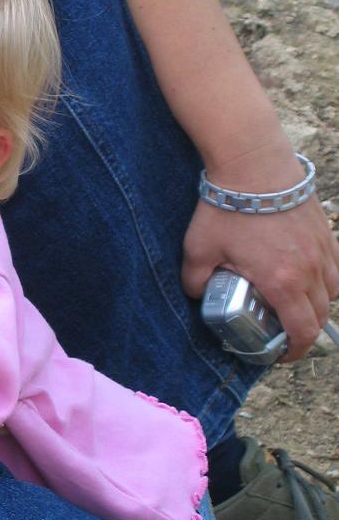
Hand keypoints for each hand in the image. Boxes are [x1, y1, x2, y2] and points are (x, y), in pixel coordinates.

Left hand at [182, 197, 338, 360]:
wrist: (254, 163)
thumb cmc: (227, 208)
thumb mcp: (198, 250)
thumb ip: (195, 280)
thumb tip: (196, 295)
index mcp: (283, 282)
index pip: (302, 331)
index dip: (294, 351)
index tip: (281, 356)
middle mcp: (311, 270)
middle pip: (321, 316)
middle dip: (305, 333)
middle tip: (285, 336)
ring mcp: (322, 249)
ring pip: (334, 291)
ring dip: (319, 305)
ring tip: (296, 306)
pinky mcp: (325, 230)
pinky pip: (336, 266)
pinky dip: (327, 279)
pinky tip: (307, 275)